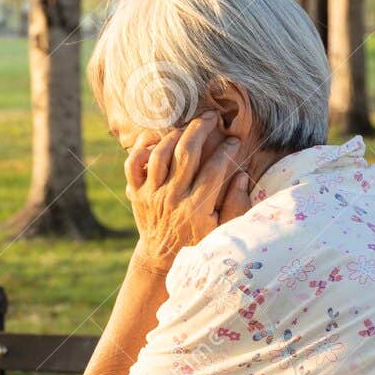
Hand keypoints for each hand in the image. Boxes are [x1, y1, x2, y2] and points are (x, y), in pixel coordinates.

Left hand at [125, 112, 252, 272]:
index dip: (225, 151)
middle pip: (186, 154)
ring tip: (188, 125)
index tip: (234, 140)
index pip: (214, 170)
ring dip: (175, 134)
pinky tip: (156, 138)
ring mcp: (151, 195)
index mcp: (196, 209)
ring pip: (160, 154)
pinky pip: (133, 164)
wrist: (161, 257)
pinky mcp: (136, 193)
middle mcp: (172, 199)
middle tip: (211, 117)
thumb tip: (241, 176)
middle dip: (200, 130)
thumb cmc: (197, 242)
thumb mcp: (221, 231)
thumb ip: (235, 205)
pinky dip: (141, 148)